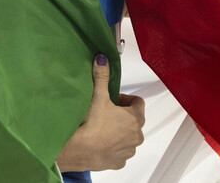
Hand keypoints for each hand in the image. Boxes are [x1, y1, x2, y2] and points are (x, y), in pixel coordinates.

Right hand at [56, 55, 144, 171]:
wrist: (81, 150)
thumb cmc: (93, 122)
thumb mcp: (98, 96)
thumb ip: (102, 76)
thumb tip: (102, 58)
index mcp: (136, 118)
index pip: (138, 102)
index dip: (126, 99)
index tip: (113, 99)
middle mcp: (137, 135)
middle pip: (134, 120)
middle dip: (122, 116)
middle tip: (105, 112)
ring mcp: (129, 150)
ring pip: (128, 137)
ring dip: (119, 132)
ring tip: (101, 128)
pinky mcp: (119, 163)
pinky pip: (120, 152)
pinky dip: (113, 147)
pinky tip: (100, 143)